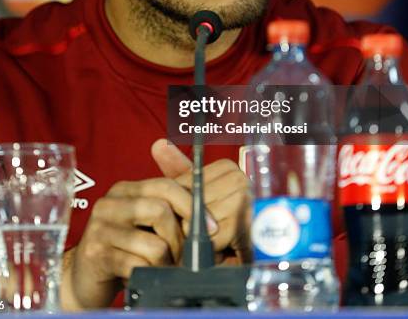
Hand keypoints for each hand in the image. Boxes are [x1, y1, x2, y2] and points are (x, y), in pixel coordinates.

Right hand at [60, 156, 193, 308]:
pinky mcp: (97, 254)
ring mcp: (101, 228)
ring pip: (155, 244)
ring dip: (166, 263)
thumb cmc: (122, 248)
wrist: (84, 276)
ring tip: (160, 267)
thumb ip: (169, 210)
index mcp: (125, 190)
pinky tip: (142, 275)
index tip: (211, 226)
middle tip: (180, 256)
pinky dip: (149, 274)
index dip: (192, 205)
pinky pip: (139, 265)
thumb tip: (206, 215)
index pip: (166, 186)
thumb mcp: (144, 223)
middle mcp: (111, 203)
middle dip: (180, 239)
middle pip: (161, 211)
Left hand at [152, 139, 251, 263]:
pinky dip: (208, 249)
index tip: (182, 216)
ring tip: (205, 244)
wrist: (245, 262)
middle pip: (194, 201)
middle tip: (191, 235)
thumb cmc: (215, 227)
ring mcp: (248, 201)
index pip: (190, 182)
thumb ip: (177, 171)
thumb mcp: (194, 196)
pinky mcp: (249, 226)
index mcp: (228, 169)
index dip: (180, 202)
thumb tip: (158, 144)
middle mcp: (241, 179)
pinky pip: (212, 236)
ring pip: (200, 220)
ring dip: (197, 238)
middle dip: (186, 221)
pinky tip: (216, 252)